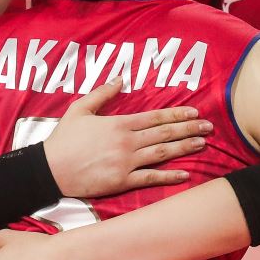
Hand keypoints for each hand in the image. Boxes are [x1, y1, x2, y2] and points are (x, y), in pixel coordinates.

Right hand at [45, 79, 211, 197]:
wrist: (49, 170)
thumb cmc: (63, 139)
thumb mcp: (80, 109)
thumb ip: (102, 93)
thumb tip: (121, 78)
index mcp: (119, 124)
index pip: (155, 117)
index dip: (177, 114)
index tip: (195, 112)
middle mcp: (127, 142)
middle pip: (165, 134)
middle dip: (189, 129)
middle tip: (209, 127)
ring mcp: (126, 163)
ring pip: (163, 154)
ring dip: (185, 148)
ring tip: (203, 144)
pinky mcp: (122, 182)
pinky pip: (151, 178)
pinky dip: (169, 176)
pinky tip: (185, 174)